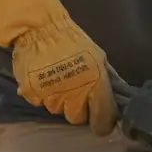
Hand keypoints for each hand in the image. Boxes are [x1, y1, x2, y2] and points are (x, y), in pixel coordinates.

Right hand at [0, 0, 117, 135]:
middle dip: (76, 108)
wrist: (39, 28)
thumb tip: (119, 96)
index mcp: (95, 83)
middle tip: (73, 92)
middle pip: (77, 118)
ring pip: (57, 110)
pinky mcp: (32, 94)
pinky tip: (43, 78)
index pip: (102, 117)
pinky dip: (41, 93)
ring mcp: (52, 95)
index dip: (102, 123)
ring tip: (56, 80)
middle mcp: (75, 93)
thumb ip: (106, 79)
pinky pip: (39, 102)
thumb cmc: (72, 41)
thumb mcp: (97, 56)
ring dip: (58, 100)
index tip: (99, 123)